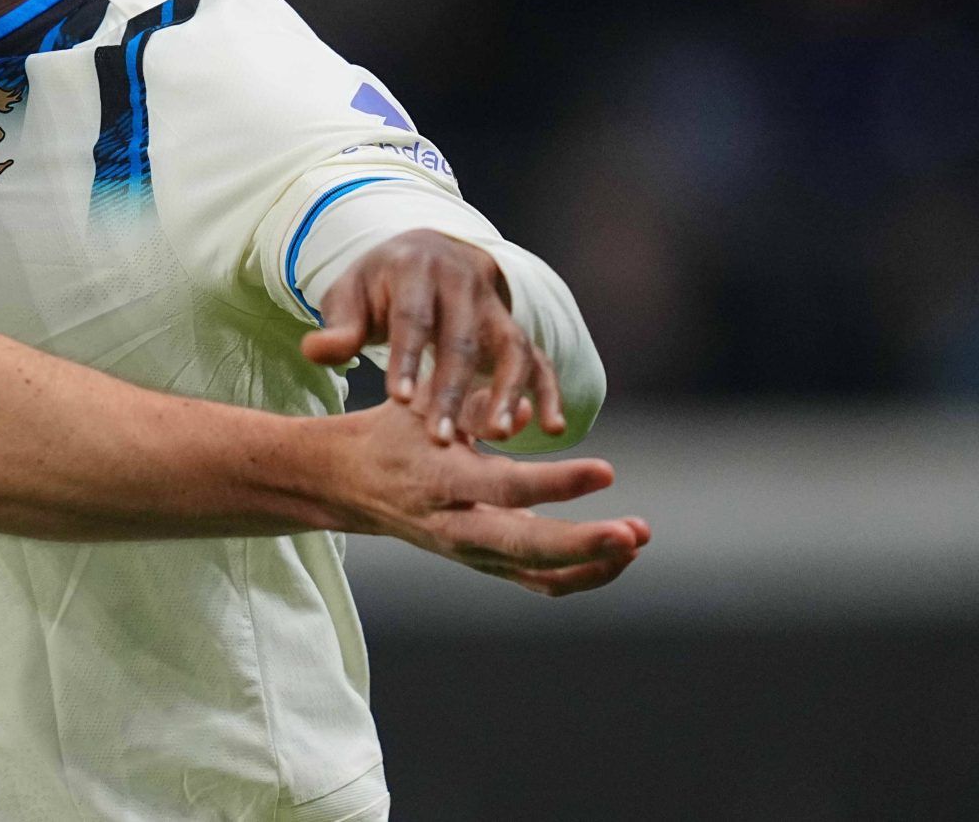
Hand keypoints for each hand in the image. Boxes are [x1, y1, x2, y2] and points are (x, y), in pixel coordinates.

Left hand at [301, 230, 559, 443]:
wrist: (426, 254)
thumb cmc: (379, 286)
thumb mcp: (350, 295)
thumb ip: (339, 327)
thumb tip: (315, 351)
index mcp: (416, 270)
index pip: (413, 318)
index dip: (409, 358)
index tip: (400, 400)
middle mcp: (463, 285)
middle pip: (462, 340)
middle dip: (452, 390)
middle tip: (441, 438)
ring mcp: (496, 307)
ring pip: (510, 348)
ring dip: (507, 392)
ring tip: (499, 434)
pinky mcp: (516, 328)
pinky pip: (540, 358)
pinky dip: (550, 391)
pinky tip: (552, 427)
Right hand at [337, 400, 648, 595]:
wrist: (351, 482)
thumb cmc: (395, 433)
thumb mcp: (424, 407)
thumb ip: (479, 407)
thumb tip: (534, 410)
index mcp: (439, 481)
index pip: (505, 488)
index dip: (557, 483)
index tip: (607, 471)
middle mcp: (453, 527)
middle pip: (525, 547)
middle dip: (585, 545)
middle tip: (634, 532)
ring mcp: (469, 553)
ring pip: (539, 574)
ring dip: (595, 563)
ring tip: (638, 538)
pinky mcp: (484, 564)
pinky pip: (539, 582)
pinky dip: (583, 575)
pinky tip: (620, 556)